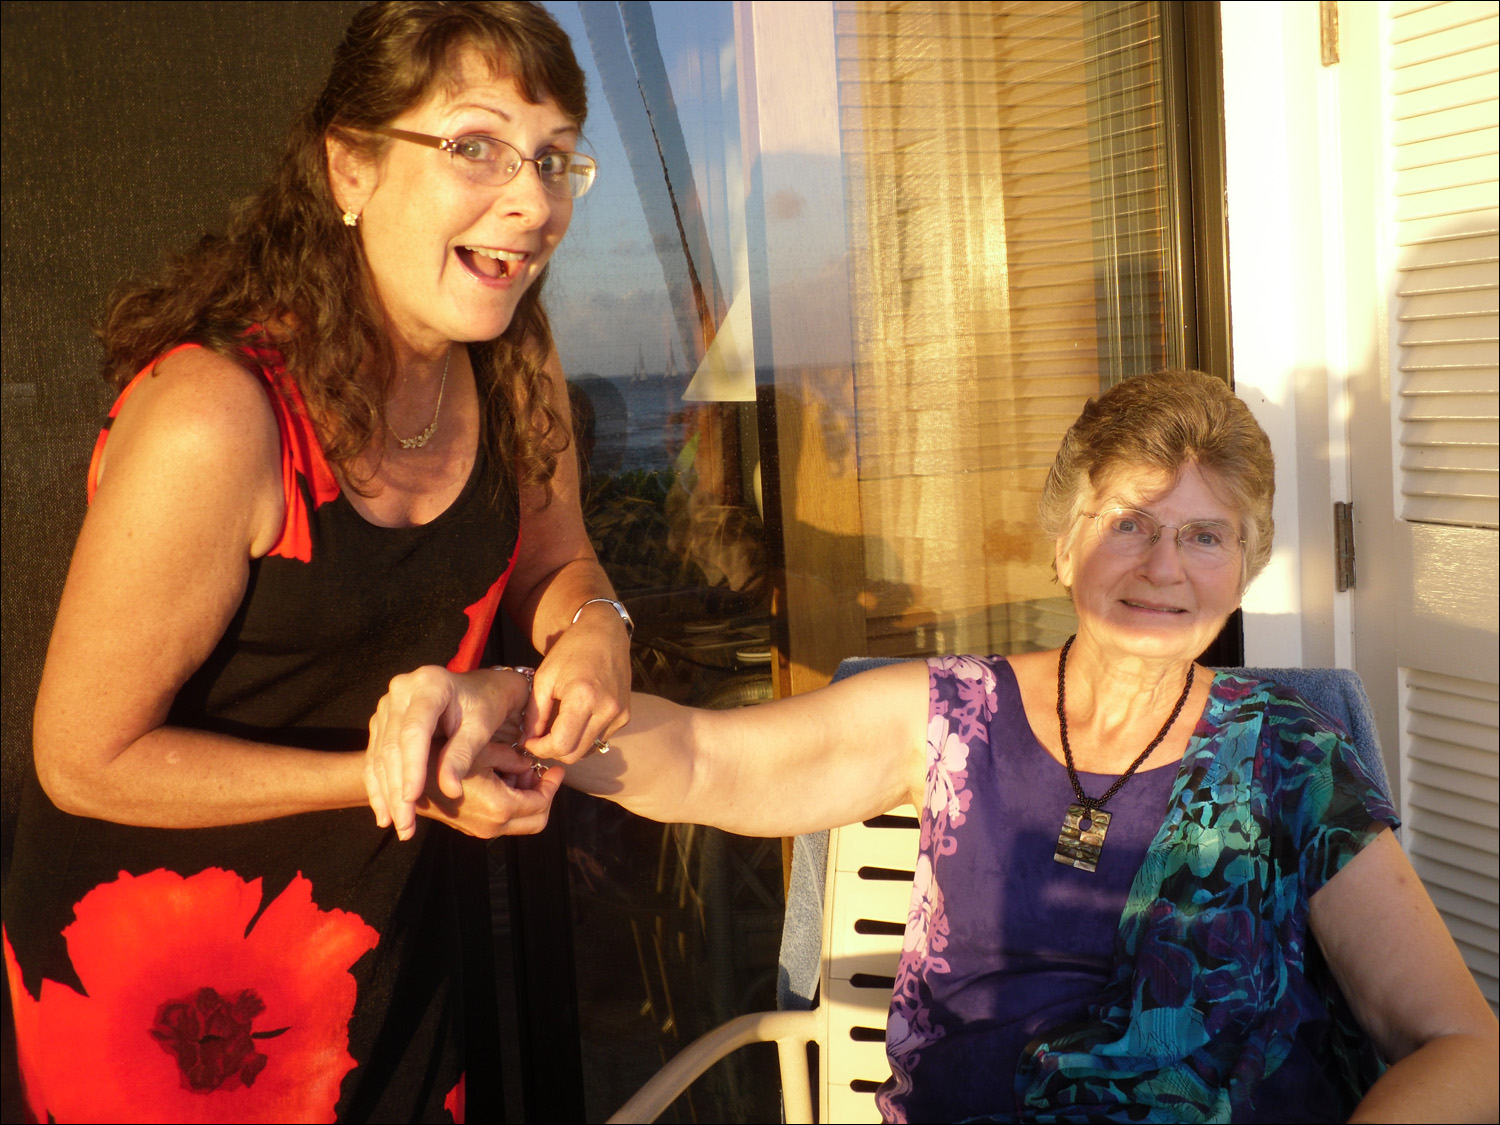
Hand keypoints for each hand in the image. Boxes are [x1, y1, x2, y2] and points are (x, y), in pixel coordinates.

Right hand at [365, 665, 532, 839]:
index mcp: (430, 684)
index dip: (412, 766)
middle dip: (398, 789)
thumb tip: (450, 790)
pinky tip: (385, 814)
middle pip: (392, 746)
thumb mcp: (481, 727)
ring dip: (387, 794)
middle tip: (406, 825)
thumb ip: (463, 754)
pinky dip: (380, 787)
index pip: (414, 730)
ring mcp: (388, 705)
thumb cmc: (487, 706)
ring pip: (380, 755)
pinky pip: (374, 757)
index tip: (413, 799)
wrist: (479, 689)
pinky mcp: (382, 721)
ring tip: (399, 826)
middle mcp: (401, 690)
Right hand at [414, 739, 562, 838]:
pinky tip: (499, 777)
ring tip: (518, 770)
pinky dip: (509, 803)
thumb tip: (527, 763)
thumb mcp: (482, 749)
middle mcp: (491, 826)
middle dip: (542, 796)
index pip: (541, 804)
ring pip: (519, 823)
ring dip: (525, 799)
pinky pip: (500, 821)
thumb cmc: (442, 755)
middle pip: (536, 821)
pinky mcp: (468, 827)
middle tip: (541, 772)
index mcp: (499, 807)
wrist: (402, 777)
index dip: (552, 785)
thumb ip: (512, 759)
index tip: (556, 768)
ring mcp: (478, 830)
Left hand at [522, 609, 631, 763]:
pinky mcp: (625, 716)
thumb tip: (528, 740)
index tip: (530, 741)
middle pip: (575, 754)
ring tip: (557, 726)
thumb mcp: (544, 677)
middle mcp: (607, 709)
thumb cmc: (571, 650)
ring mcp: (620, 714)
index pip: (561, 744)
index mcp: (584, 697)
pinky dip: (584, 737)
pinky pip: (599, 739)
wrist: (605, 634)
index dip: (541, 749)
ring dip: (569, 745)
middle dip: (553, 751)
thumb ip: (535, 713)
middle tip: (540, 738)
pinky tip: (575, 719)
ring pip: (588, 750)